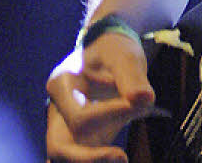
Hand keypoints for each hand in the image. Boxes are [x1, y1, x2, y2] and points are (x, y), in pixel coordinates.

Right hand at [46, 32, 154, 161]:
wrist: (110, 49)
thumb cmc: (115, 49)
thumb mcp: (125, 55)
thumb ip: (133, 78)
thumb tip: (145, 100)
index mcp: (61, 85)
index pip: (80, 117)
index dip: (110, 116)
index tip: (141, 104)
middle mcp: (56, 110)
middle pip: (58, 148)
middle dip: (89, 158)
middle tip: (122, 157)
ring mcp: (62, 126)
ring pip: (64, 158)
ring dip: (92, 161)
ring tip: (122, 158)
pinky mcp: (77, 137)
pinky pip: (77, 157)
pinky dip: (93, 161)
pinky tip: (115, 160)